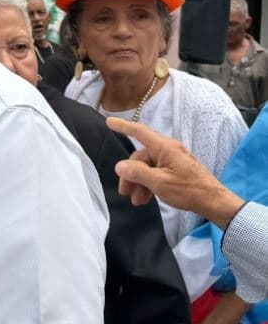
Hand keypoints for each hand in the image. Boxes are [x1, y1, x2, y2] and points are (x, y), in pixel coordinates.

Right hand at [107, 117, 242, 227]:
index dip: (123, 126)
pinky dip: (149, 184)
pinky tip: (146, 198)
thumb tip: (120, 166)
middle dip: (131, 175)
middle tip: (125, 192)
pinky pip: (156, 173)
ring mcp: (173, 160)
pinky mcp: (177, 170)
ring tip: (136, 201)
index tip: (109, 121)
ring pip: (148, 167)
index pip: (139, 132)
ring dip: (140, 183)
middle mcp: (168, 150)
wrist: (214, 202)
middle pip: (141, 158)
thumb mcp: (159, 183)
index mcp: (165, 148)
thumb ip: (137, 173)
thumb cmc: (188, 190)